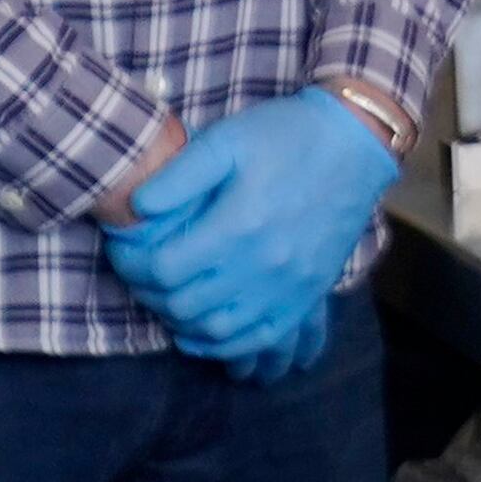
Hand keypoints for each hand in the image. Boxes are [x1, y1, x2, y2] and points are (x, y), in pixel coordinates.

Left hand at [106, 89, 395, 377]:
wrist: (356, 143)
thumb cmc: (287, 136)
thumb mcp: (226, 139)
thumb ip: (179, 175)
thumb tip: (136, 209)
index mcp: (238, 225)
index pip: (162, 270)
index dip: (129, 265)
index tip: (123, 249)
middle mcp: (264, 265)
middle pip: (183, 305)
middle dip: (149, 292)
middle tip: (142, 271)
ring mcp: (289, 285)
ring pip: (218, 331)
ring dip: (181, 321)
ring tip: (169, 296)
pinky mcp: (308, 294)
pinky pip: (261, 339)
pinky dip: (224, 345)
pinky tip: (202, 332)